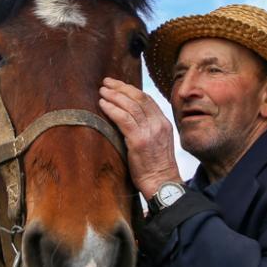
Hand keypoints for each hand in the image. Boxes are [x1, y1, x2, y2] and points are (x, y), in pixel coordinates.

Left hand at [98, 77, 181, 196]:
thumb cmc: (156, 166)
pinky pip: (123, 118)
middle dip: (120, 87)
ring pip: (130, 105)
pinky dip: (112, 109)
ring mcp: (149, 131)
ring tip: (102, 91)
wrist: (162, 183)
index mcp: (164, 123)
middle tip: (106, 82)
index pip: (147, 99)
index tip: (118, 85)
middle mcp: (158, 124)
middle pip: (138, 97)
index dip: (131, 89)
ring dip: (113, 96)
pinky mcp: (138, 141)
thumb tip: (129, 118)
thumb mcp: (158, 142)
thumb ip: (148, 128)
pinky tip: (103, 105)